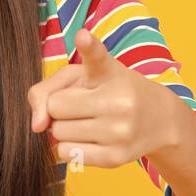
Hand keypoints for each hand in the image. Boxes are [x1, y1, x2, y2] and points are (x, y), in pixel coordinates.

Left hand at [27, 27, 183, 167]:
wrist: (158, 120)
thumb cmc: (109, 91)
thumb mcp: (80, 77)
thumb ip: (45, 91)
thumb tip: (37, 127)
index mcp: (110, 73)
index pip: (97, 57)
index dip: (88, 46)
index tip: (82, 36)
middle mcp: (119, 100)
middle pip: (56, 107)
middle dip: (60, 107)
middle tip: (82, 105)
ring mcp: (119, 131)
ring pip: (58, 133)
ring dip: (63, 128)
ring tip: (87, 121)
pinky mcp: (115, 158)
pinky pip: (66, 154)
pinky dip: (68, 147)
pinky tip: (88, 138)